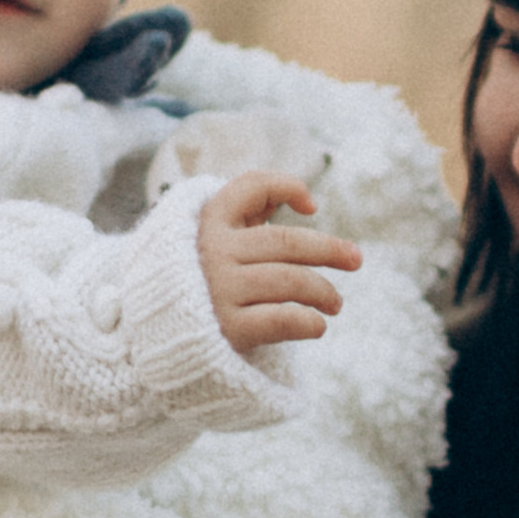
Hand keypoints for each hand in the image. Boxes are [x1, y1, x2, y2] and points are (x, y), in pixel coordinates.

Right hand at [196, 175, 362, 355]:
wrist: (162, 331)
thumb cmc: (205, 275)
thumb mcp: (221, 235)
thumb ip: (254, 210)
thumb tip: (308, 204)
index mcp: (211, 221)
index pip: (252, 187)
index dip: (288, 186)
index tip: (312, 207)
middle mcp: (214, 251)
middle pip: (286, 242)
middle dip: (329, 249)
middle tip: (356, 260)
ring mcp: (220, 290)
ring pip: (291, 281)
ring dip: (323, 292)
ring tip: (335, 303)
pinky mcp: (229, 328)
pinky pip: (282, 319)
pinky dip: (308, 322)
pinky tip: (318, 325)